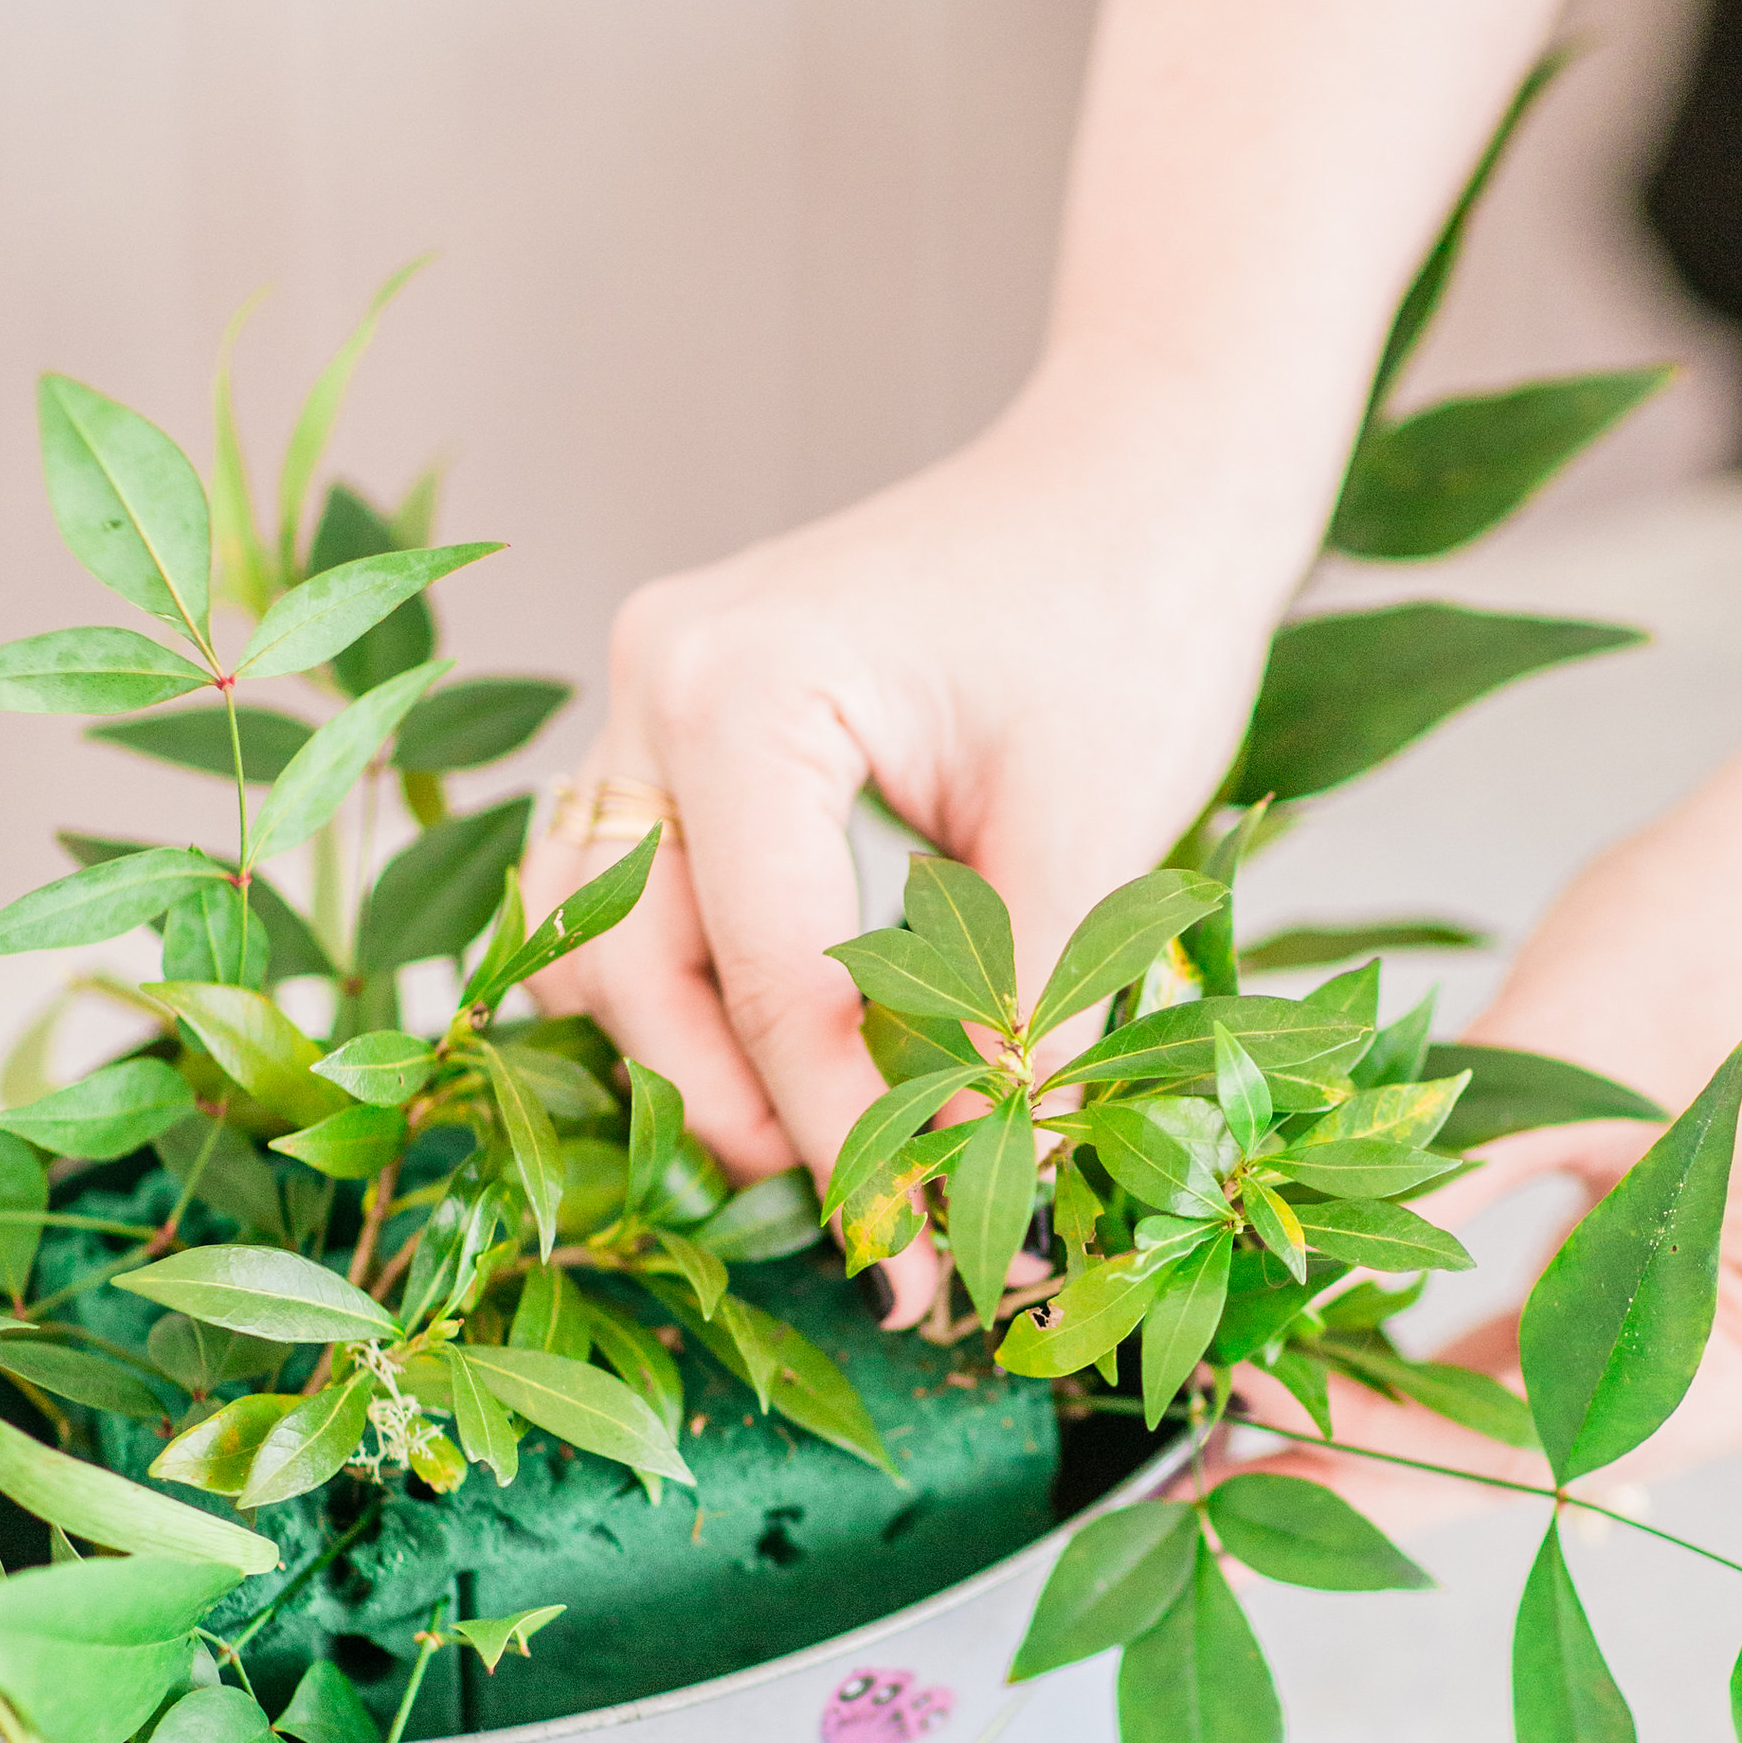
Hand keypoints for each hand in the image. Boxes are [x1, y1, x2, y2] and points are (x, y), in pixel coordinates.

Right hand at [520, 349, 1320, 1311]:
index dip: (845, 1143)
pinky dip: (690, 991)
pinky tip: (793, 1071)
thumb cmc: (1136, 617)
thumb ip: (1020, 1027)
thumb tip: (996, 1208)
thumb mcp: (1092, 840)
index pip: (770, 980)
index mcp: (743, 687)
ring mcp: (648, 697)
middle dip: (741, 1116)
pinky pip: (631, 893)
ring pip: (598, 939)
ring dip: (687, 1060)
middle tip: (869, 1230)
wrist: (1144, 476)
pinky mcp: (679, 726)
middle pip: (632, 970)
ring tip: (823, 1157)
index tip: (917, 1266)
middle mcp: (656, 681)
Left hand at [1240, 693, 1741, 1513]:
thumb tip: (1252, 1279)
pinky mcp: (1720, 1319)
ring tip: (1232, 1430)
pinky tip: (1321, 1379)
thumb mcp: (1555, 1051)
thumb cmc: (1738, 922)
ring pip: (1535, 1420)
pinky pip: (1563, 1368)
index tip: (1225, 1434)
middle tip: (1190, 1480)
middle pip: (1534, 1454)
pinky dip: (1448, 1366)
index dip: (1370, 1447)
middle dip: (1361, 1457)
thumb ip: (1416, 1181)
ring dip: (1390, 1417)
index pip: (1537, 1440)